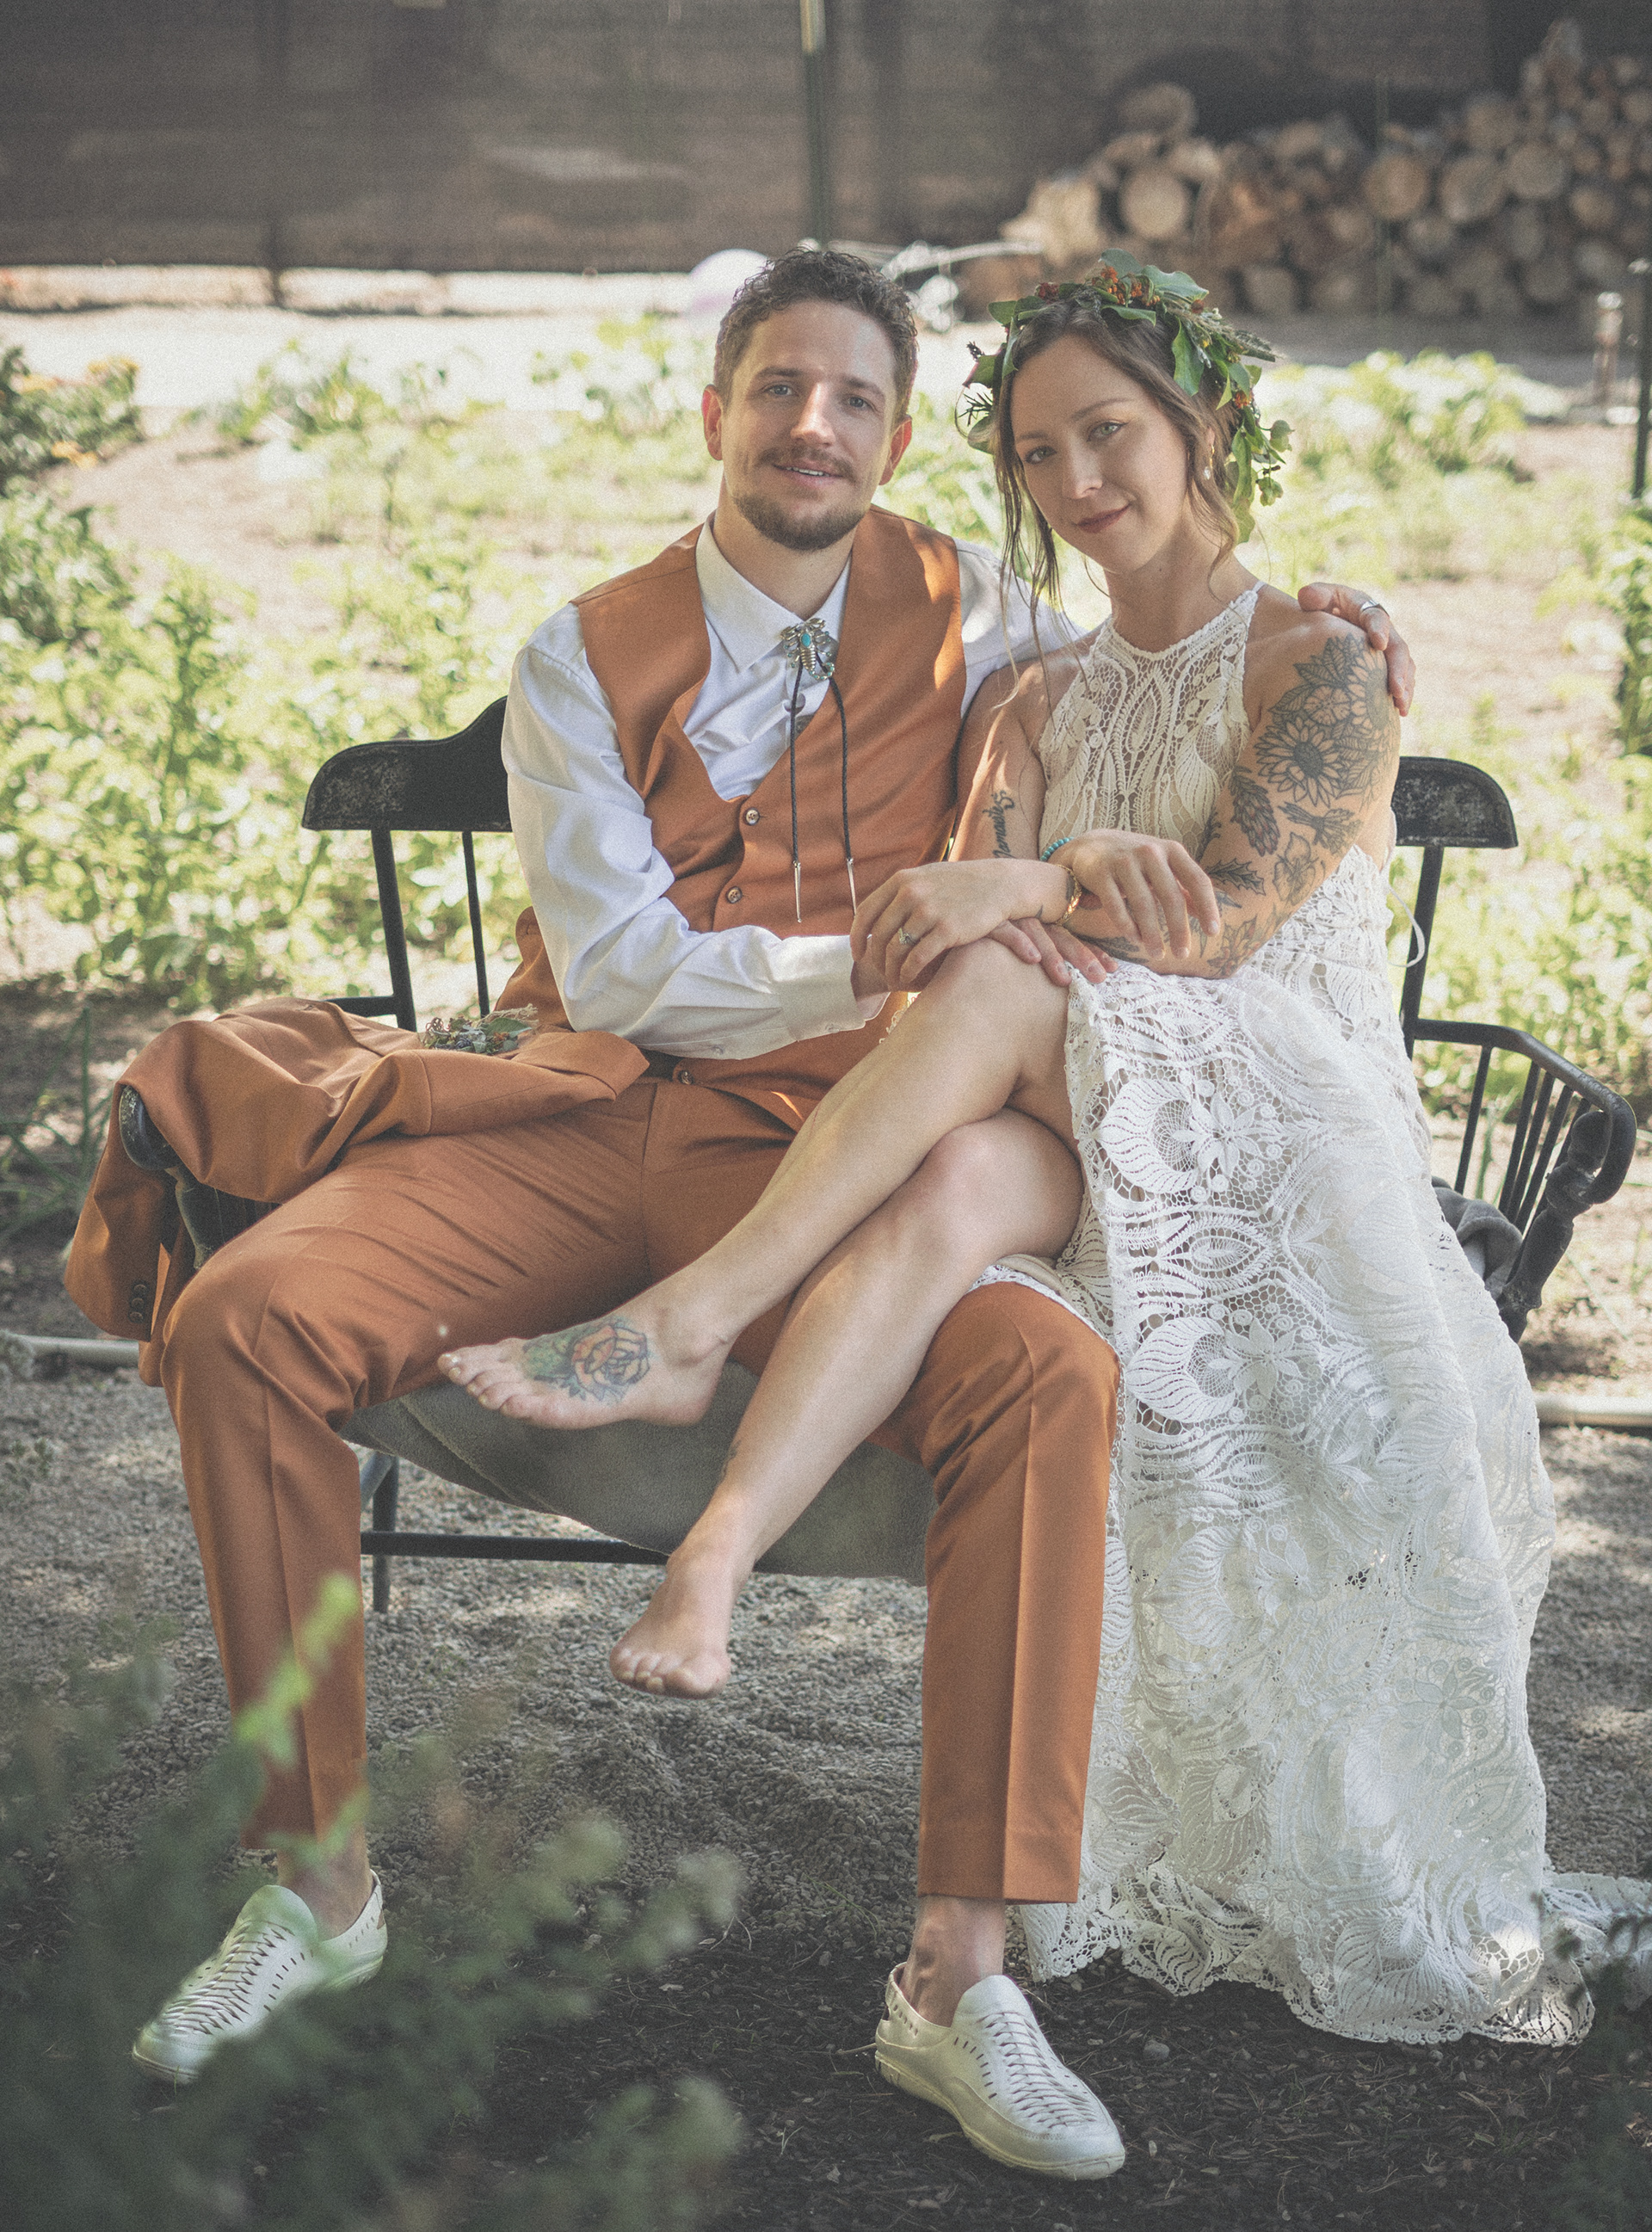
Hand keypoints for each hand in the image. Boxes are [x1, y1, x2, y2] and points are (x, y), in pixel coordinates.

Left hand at [853, 858, 1058, 989]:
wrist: (1000, 884)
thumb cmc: (961, 884)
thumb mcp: (927, 877)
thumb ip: (903, 891)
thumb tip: (878, 910)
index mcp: (903, 880)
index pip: (866, 912)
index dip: (857, 936)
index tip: (858, 953)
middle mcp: (912, 893)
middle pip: (880, 935)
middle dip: (876, 959)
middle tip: (878, 974)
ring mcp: (930, 911)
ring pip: (897, 949)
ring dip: (891, 969)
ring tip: (893, 981)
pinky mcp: (948, 929)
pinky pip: (918, 957)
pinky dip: (909, 972)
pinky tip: (909, 980)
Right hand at [988, 917, 1114, 986]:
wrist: (934, 924)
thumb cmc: (976, 948)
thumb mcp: (1009, 952)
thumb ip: (1033, 961)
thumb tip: (1059, 986)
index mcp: (1035, 921)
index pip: (1069, 936)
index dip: (1091, 951)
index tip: (1114, 970)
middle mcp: (1024, 916)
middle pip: (1061, 935)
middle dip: (1084, 955)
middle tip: (1104, 977)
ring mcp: (1004, 915)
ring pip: (1038, 933)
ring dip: (1054, 955)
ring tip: (1067, 980)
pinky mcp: (980, 920)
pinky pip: (1004, 930)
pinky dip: (1019, 942)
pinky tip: (1032, 959)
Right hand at [1050, 830, 1219, 959]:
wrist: (1092, 845)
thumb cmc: (1135, 861)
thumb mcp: (1162, 866)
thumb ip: (1182, 886)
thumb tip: (1204, 914)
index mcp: (1172, 850)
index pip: (1197, 880)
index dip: (1207, 907)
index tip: (1212, 933)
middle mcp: (1150, 852)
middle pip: (1171, 896)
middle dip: (1178, 929)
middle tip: (1182, 954)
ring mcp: (1124, 861)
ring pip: (1143, 903)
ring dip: (1152, 933)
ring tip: (1157, 953)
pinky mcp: (1101, 872)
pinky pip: (1116, 905)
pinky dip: (1127, 926)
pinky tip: (1135, 939)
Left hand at [1297, 582, 1413, 714]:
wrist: (1326, 620)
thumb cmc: (1320, 608)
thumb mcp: (1316, 598)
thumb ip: (1314, 596)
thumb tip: (1306, 596)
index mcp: (1365, 608)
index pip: (1376, 617)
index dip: (1379, 629)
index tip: (1379, 644)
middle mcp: (1383, 628)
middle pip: (1397, 647)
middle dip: (1398, 669)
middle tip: (1395, 689)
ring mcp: (1388, 647)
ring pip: (1404, 665)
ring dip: (1404, 686)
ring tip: (1401, 707)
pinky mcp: (1387, 664)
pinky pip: (1401, 678)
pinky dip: (1402, 694)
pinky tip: (1400, 713)